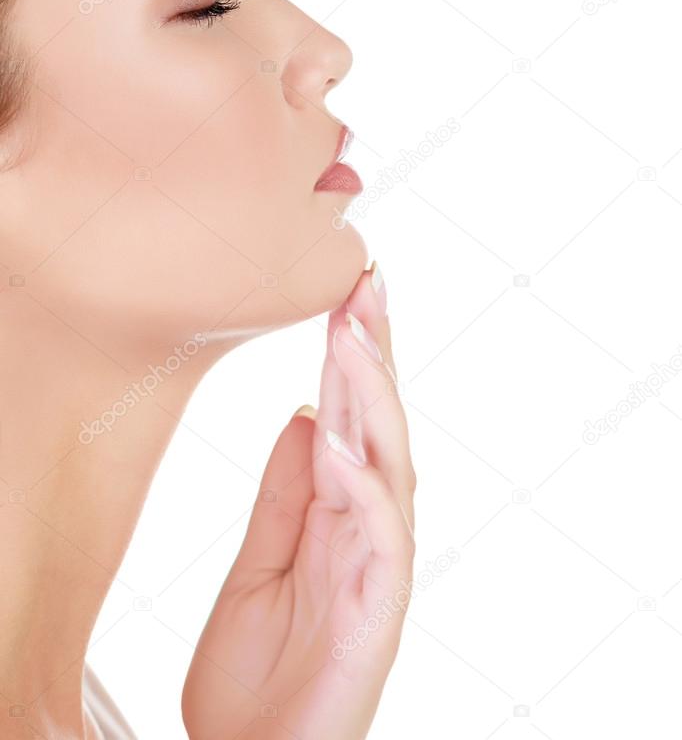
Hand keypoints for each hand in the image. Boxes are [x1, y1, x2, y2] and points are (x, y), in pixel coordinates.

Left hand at [181, 261, 415, 739]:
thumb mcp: (257, 564)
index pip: (351, 416)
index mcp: (336, 511)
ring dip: (373, 400)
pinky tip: (343, 443)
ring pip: (389, 467)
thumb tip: (308, 412)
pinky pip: (379, 540)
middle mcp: (366, 528)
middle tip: (364, 282)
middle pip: (379, 425)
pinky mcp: (377, 611)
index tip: (347, 288)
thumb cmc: (258, 675)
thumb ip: (284, 492)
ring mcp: (376, 567)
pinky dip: (364, 489)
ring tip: (353, 337)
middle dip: (372, 351)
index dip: (351, 352)